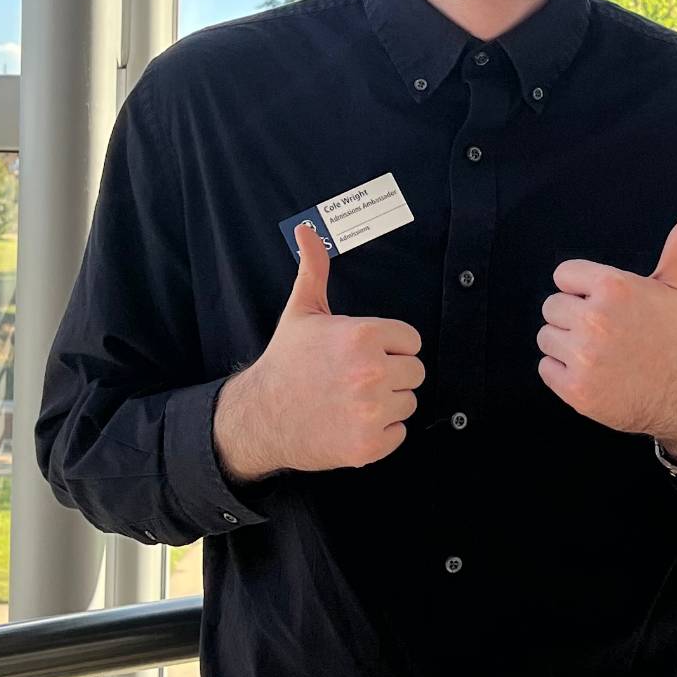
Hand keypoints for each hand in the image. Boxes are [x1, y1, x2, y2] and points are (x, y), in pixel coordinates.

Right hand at [215, 222, 423, 475]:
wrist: (260, 416)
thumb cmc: (286, 361)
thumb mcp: (302, 311)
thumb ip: (315, 269)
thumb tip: (307, 230)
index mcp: (363, 335)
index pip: (411, 341)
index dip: (389, 346)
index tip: (362, 353)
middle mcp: (372, 372)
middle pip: (415, 372)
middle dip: (391, 374)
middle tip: (356, 378)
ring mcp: (371, 411)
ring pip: (408, 403)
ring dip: (386, 403)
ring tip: (352, 399)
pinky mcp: (369, 445)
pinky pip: (399, 434)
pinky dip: (380, 433)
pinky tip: (352, 422)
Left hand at [536, 211, 676, 447]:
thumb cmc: (674, 335)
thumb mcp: (676, 288)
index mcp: (613, 287)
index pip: (563, 275)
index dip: (580, 290)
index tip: (601, 304)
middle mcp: (595, 319)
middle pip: (551, 306)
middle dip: (572, 318)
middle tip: (602, 332)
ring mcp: (583, 356)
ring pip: (546, 338)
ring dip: (565, 345)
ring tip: (597, 352)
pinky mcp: (575, 389)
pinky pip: (545, 368)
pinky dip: (562, 373)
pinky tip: (591, 373)